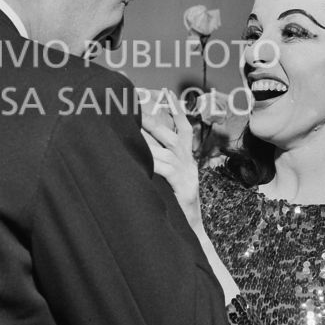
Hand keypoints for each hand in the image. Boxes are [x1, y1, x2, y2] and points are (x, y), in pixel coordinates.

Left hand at [140, 89, 200, 227]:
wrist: (192, 232)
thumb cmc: (175, 207)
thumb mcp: (170, 181)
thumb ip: (160, 164)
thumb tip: (140, 148)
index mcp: (187, 160)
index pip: (183, 128)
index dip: (176, 109)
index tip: (166, 91)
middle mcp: (189, 163)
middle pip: (170, 133)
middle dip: (153, 117)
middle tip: (135, 104)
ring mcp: (187, 174)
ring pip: (166, 148)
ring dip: (148, 135)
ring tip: (131, 124)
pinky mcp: (183, 187)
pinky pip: (165, 168)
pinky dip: (152, 160)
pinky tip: (139, 155)